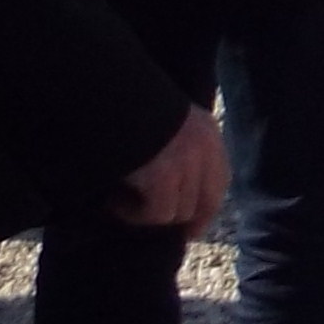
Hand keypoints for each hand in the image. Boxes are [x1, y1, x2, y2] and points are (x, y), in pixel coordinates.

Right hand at [119, 107, 227, 237]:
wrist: (104, 94)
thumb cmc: (124, 108)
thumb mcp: (163, 121)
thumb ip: (175, 147)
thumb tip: (173, 187)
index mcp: (206, 130)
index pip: (219, 181)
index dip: (205, 208)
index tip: (191, 228)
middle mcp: (205, 146)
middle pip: (206, 203)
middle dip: (185, 221)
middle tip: (154, 226)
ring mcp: (187, 161)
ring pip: (179, 212)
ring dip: (148, 214)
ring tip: (118, 202)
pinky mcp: (165, 176)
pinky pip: (157, 214)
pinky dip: (133, 215)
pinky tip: (113, 203)